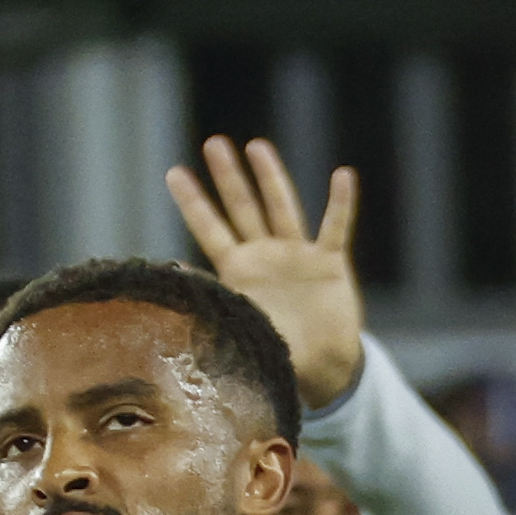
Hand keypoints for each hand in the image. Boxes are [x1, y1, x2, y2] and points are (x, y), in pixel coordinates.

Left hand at [166, 135, 367, 408]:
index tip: (173, 172)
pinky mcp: (329, 263)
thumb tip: (173, 286)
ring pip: (282, 207)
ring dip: (271, 177)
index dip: (192, 203)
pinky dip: (341, 204)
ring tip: (257, 146)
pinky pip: (335, 228)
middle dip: (228, 177)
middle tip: (214, 144)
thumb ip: (213, 306)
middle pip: (243, 208)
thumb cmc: (280, 356)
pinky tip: (343, 176)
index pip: (210, 231)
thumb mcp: (242, 332)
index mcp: (239, 274)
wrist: (324, 370)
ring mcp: (297, 256)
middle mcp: (265, 256)